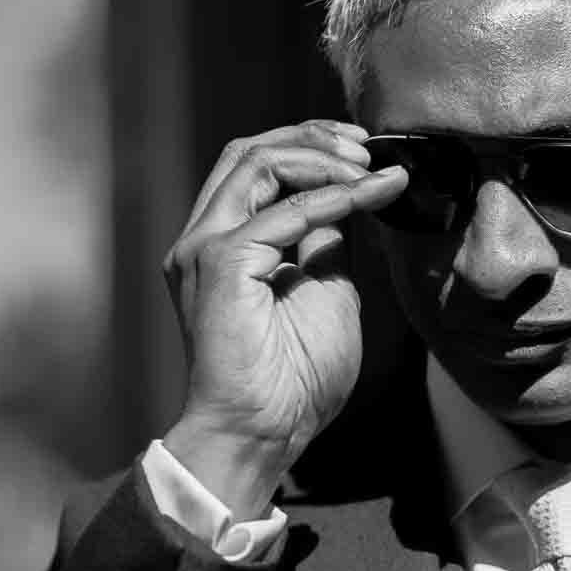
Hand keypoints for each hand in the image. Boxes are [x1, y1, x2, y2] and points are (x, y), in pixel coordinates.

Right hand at [161, 120, 406, 516]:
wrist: (263, 433)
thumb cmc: (293, 384)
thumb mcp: (327, 294)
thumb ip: (326, 246)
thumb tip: (347, 203)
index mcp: (223, 247)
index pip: (256, 170)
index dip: (310, 149)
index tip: (364, 154)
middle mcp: (204, 240)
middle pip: (248, 152)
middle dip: (311, 136)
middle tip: (365, 145)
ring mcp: (205, 249)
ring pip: (254, 163)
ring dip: (318, 156)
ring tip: (366, 167)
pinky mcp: (220, 264)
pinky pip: (281, 212)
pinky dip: (329, 197)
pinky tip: (365, 195)